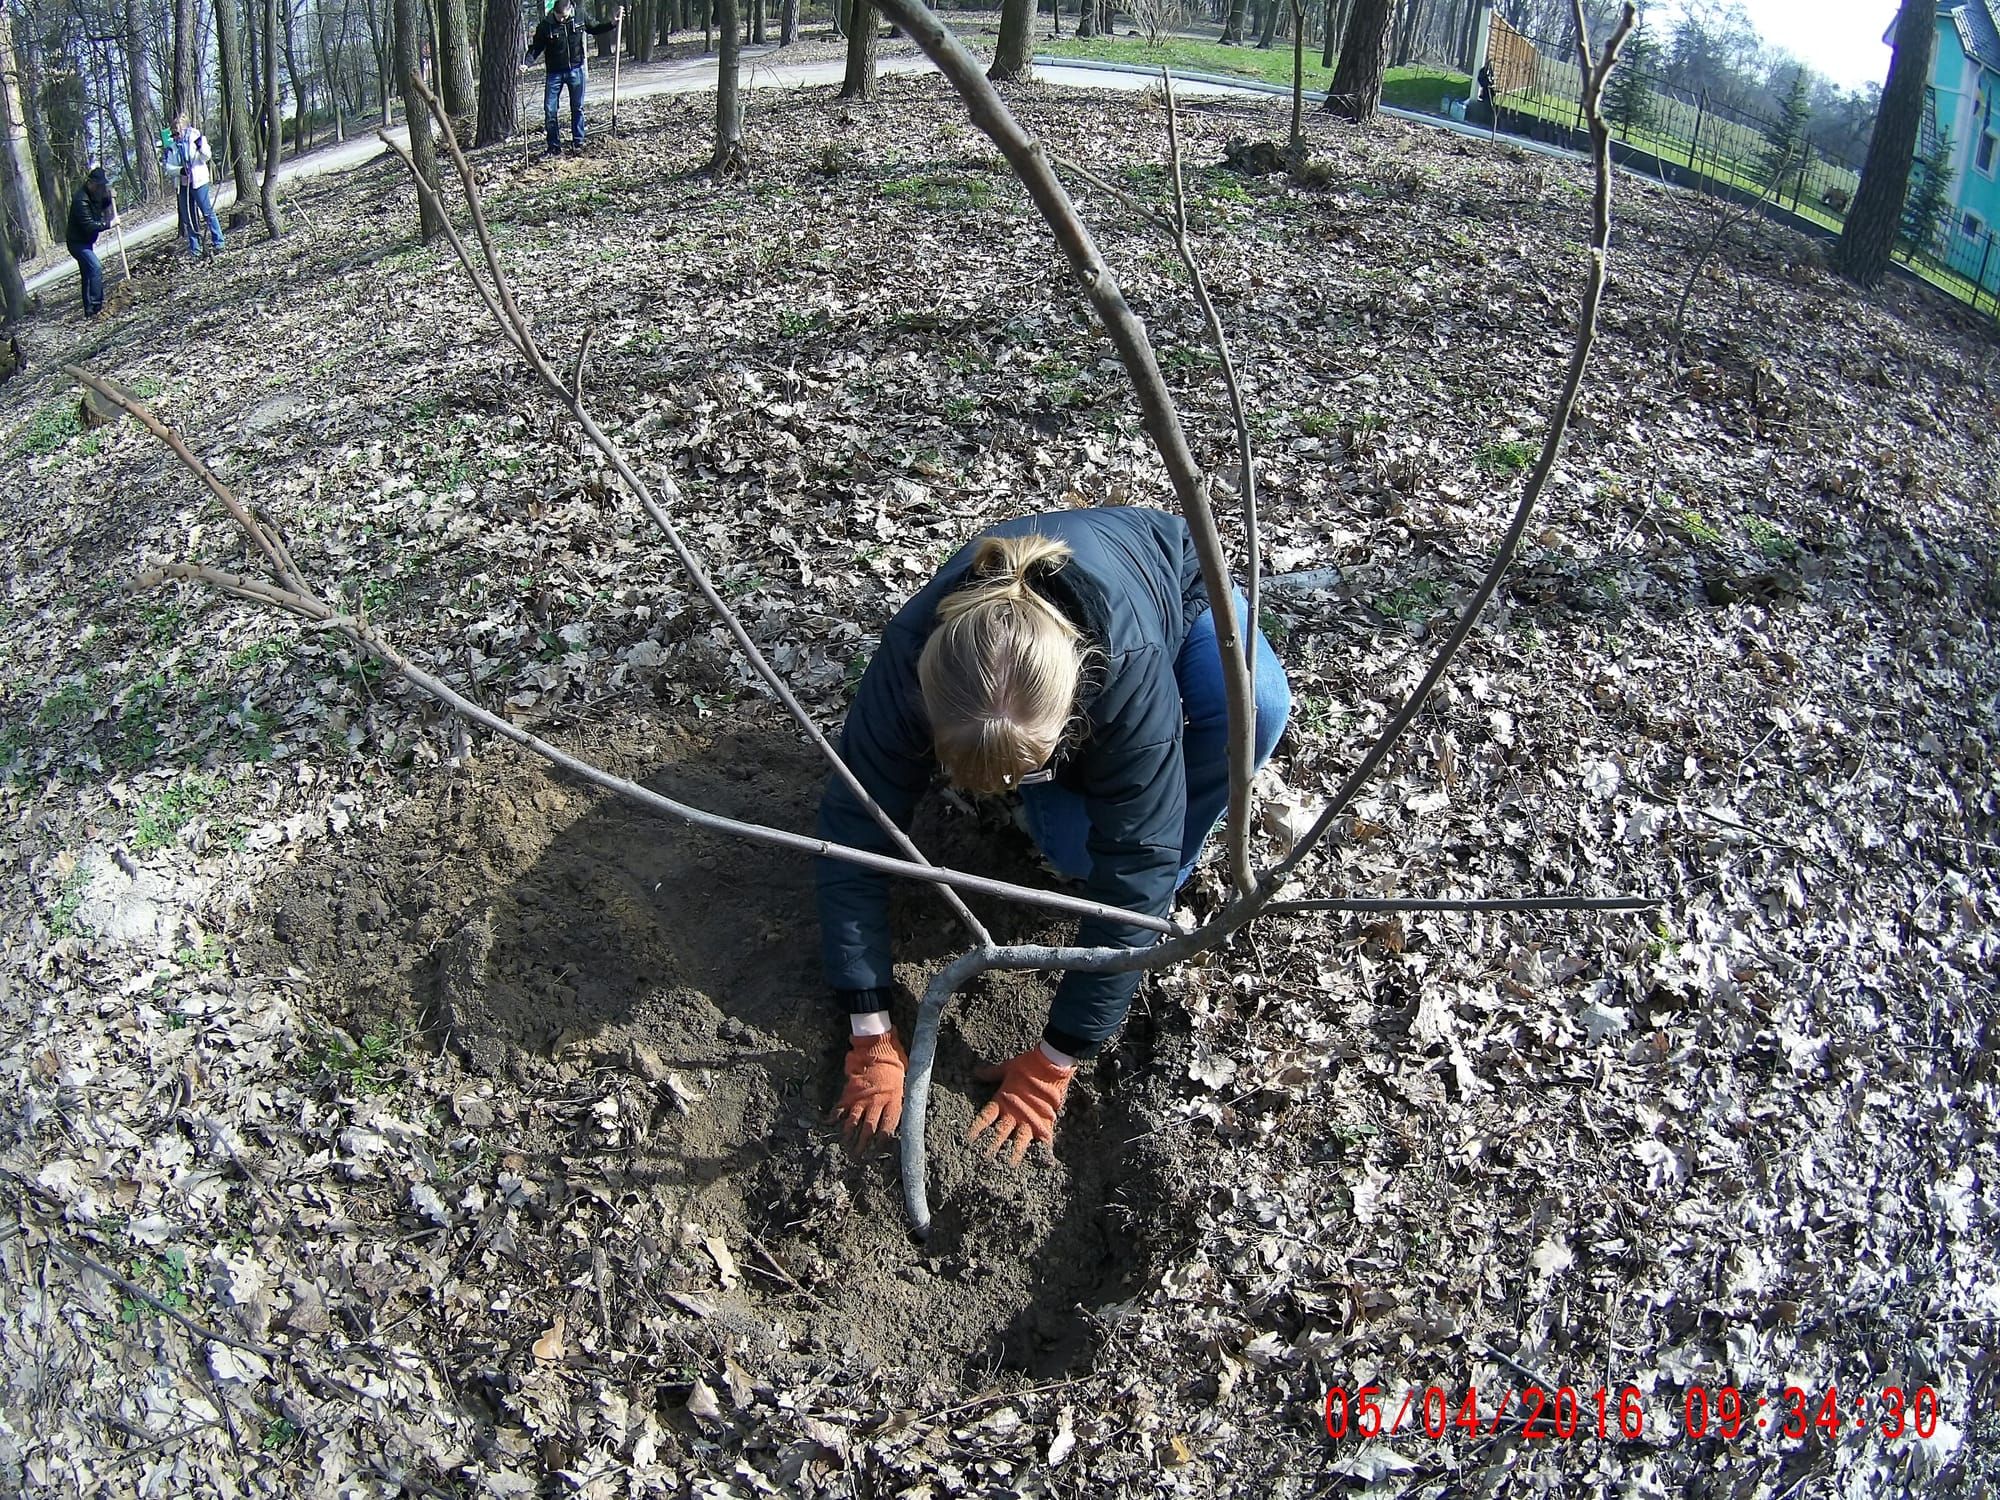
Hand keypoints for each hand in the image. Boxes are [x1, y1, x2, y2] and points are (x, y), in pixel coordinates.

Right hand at [830, 1030, 906, 1153]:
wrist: (877, 1048)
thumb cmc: (894, 1063)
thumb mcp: (903, 1083)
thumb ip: (899, 1099)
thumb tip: (899, 1114)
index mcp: (893, 1101)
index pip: (887, 1128)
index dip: (882, 1141)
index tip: (878, 1151)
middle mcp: (877, 1102)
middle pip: (869, 1129)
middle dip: (863, 1145)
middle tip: (858, 1156)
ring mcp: (862, 1097)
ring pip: (854, 1121)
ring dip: (849, 1135)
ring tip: (845, 1145)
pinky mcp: (850, 1091)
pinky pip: (841, 1107)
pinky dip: (835, 1116)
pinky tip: (829, 1123)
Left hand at [967, 1046, 1073, 1164]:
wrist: (1051, 1063)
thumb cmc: (1027, 1064)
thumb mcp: (1006, 1068)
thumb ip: (991, 1074)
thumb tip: (976, 1073)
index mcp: (1003, 1100)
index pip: (985, 1117)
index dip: (976, 1128)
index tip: (968, 1139)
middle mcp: (1014, 1112)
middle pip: (999, 1133)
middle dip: (991, 1146)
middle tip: (984, 1160)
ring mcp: (1030, 1118)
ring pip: (1019, 1140)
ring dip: (1014, 1153)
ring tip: (1010, 1166)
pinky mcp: (1045, 1120)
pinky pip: (1044, 1138)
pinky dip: (1043, 1147)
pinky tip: (1043, 1159)